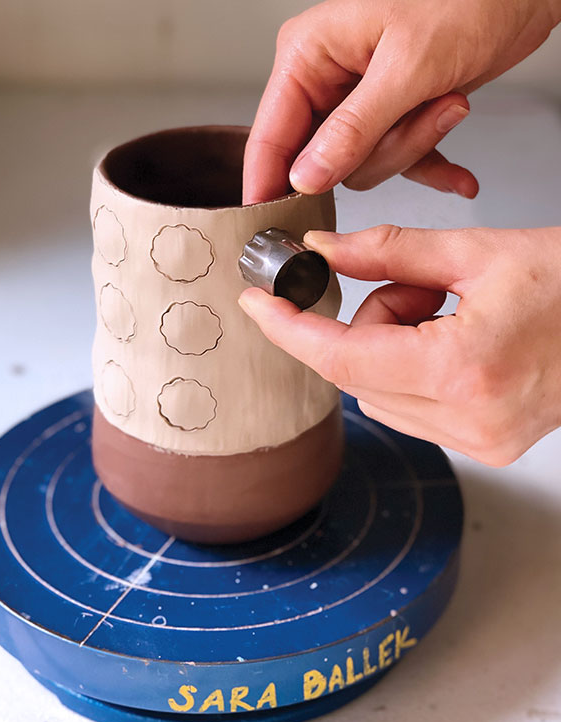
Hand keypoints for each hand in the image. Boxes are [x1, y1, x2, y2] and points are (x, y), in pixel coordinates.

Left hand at [238, 225, 560, 465]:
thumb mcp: (478, 251)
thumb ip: (388, 251)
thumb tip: (322, 253)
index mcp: (465, 369)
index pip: (345, 357)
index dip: (292, 329)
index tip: (258, 304)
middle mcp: (470, 420)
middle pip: (360, 372)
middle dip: (370, 323)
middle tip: (422, 289)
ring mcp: (480, 442)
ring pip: (380, 392)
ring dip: (392, 348)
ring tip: (451, 314)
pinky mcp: (487, 447)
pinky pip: (410, 409)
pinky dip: (413, 371)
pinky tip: (458, 343)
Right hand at [243, 0, 560, 203]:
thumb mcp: (406, 68)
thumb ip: (352, 130)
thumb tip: (306, 177)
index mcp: (310, 54)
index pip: (270, 134)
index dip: (268, 183)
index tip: (272, 224)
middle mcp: (327, 79)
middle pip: (323, 159)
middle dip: (379, 152)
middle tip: (420, 118)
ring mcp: (358, 101)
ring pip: (365, 165)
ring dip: (413, 147)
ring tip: (449, 104)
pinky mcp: (390, 115)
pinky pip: (397, 160)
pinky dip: (430, 164)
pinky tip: (456, 174)